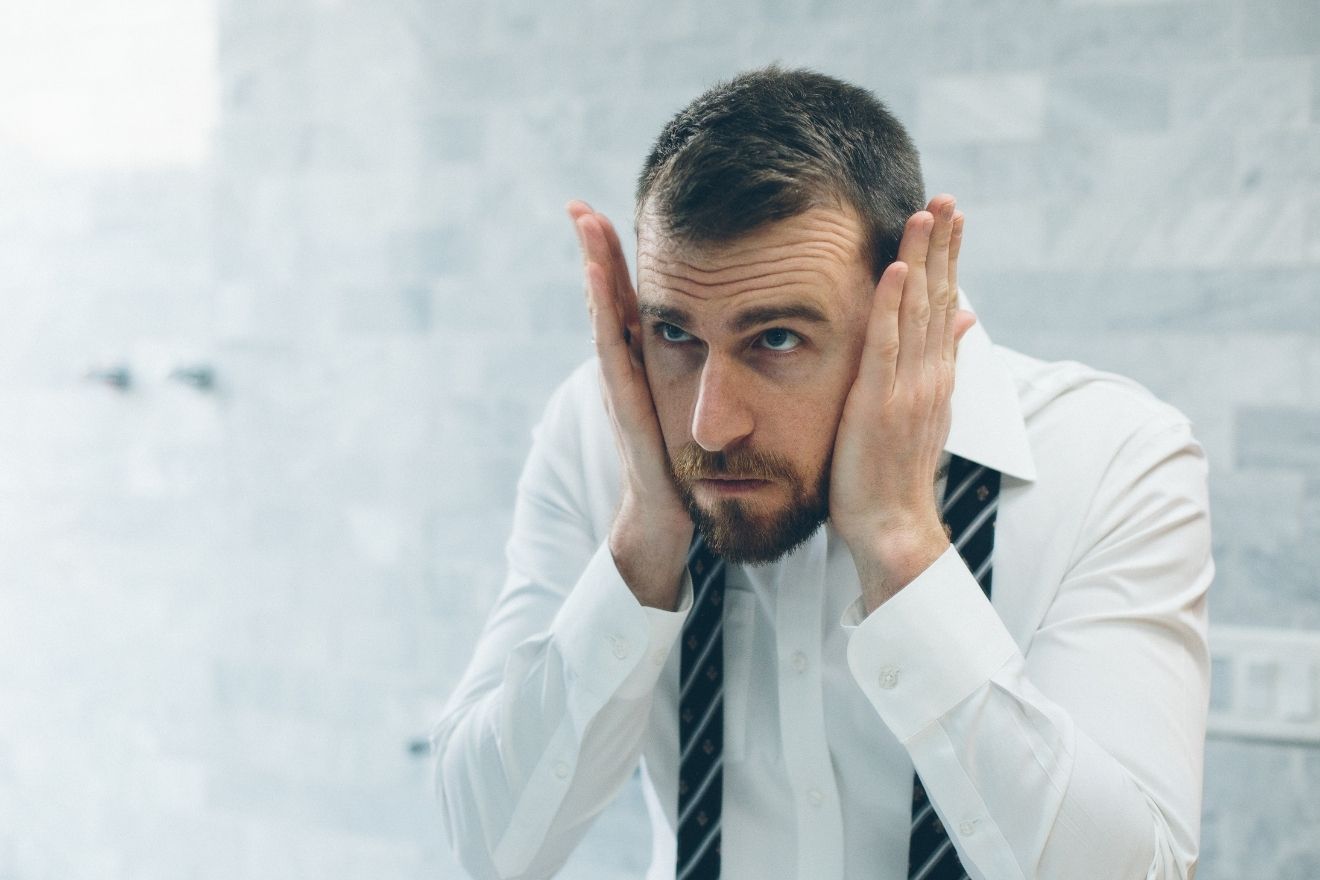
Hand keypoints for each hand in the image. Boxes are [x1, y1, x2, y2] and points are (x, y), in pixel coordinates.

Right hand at [568, 200, 692, 609]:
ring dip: (594, 267)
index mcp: (650, 363)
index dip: (620, 260)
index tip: (606, 215)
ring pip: (604, 315)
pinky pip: (612, 348)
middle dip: (595, 251)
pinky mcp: (625, 402)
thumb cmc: (690, 467)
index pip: (632, 301)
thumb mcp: (705, 409)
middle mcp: (629, 369)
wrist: (669, 519)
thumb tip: (759, 340)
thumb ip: (715, 374)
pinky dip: (603, 310)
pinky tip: (599, 277)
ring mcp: (621, 384)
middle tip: (578, 205)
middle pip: (609, 299)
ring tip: (584, 222)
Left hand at [828, 194, 976, 612]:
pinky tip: (897, 269)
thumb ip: (944, 363)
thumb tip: (966, 320)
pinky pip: (887, 344)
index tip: (951, 217)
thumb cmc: (896, 472)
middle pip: (940, 297)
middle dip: (943, 245)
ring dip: (923, 259)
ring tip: (926, 213)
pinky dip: (892, 305)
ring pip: (919, 311)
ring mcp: (909, 386)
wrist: (893, 524)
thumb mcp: (926, 411)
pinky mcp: (880, 402)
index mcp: (938, 375)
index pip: (946, 304)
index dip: (949, 259)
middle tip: (946, 197)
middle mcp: (931, 374)